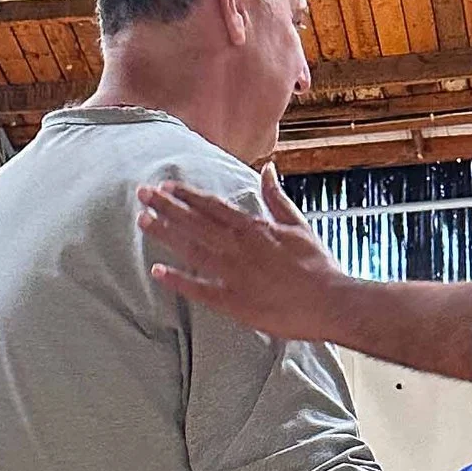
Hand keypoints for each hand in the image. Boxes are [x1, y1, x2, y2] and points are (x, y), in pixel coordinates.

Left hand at [136, 164, 342, 340]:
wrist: (330, 301)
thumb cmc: (316, 264)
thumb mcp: (297, 224)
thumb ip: (276, 197)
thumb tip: (269, 168)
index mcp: (253, 227)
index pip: (213, 206)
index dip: (187, 195)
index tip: (166, 186)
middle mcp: (239, 246)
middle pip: (195, 222)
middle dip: (166, 206)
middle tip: (142, 194)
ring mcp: (234, 274)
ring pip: (192, 249)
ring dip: (166, 233)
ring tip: (143, 220)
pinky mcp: (234, 302)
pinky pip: (200, 289)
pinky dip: (178, 280)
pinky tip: (157, 271)